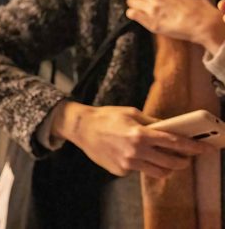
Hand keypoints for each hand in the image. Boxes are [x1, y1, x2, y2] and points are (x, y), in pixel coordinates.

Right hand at [52, 102, 214, 177]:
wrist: (81, 127)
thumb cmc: (106, 117)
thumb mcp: (131, 113)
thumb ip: (152, 123)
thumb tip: (171, 129)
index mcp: (140, 134)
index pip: (173, 143)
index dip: (192, 147)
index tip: (205, 149)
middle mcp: (136, 151)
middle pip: (170, 163)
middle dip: (183, 161)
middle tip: (185, 158)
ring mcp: (128, 163)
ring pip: (158, 172)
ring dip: (167, 168)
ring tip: (165, 160)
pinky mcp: (121, 171)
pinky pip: (140, 170)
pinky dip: (143, 165)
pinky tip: (135, 155)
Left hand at [126, 0, 224, 53]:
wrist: (203, 24)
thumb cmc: (198, 4)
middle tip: (150, 0)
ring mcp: (152, 9)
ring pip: (131, 1)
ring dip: (136, 3)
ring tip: (143, 7)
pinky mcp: (150, 22)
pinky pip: (131, 13)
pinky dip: (133, 13)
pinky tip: (140, 14)